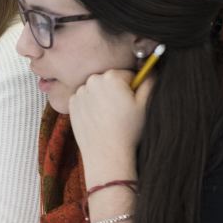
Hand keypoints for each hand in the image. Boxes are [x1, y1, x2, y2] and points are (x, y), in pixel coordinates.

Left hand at [68, 70, 151, 184]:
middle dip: (117, 92)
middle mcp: (92, 80)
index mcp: (111, 76)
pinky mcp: (72, 105)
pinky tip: (98, 120)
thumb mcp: (145, 104)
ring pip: (97, 90)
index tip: (132, 103)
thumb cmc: (128, 130)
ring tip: (109, 118)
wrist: (106, 153)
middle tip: (121, 112)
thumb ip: (150, 81)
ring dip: (103, 98)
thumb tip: (150, 69)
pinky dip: (91, 106)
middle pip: (111, 81)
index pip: (128, 75)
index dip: (133, 89)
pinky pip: (85, 100)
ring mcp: (79, 92)